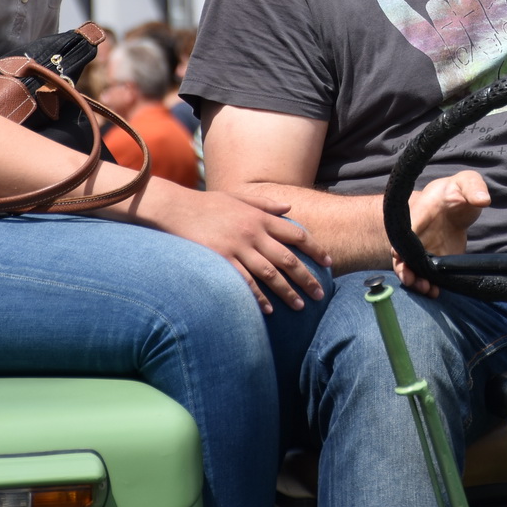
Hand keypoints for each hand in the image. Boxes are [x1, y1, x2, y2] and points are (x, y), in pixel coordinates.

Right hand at [154, 187, 330, 314]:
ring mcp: (237, 247)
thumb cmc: (209, 204)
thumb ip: (266, 203)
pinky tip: (269, 309)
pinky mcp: (221, 260)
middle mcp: (253, 233)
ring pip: (270, 274)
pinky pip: (244, 282)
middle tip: (320, 293)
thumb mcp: (240, 197)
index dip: (315, 249)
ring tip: (300, 305)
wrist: (177, 208)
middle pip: (287, 259)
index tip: (329, 263)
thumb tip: (290, 208)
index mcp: (260, 218)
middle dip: (307, 277)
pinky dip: (258, 297)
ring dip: (287, 291)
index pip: (296, 234)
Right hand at [393, 170, 491, 296]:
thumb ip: (472, 187)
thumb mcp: (466, 182)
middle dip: (405, 270)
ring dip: (416, 281)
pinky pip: (428, 275)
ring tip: (428, 290)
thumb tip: (483, 199)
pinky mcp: (437, 260)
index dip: (399, 246)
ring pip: (412, 268)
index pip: (403, 232)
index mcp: (417, 215)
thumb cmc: (456, 189)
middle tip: (415, 280)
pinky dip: (429, 284)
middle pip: (402, 255)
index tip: (400, 256)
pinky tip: (436, 292)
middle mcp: (416, 235)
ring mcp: (425, 249)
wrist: (456, 202)